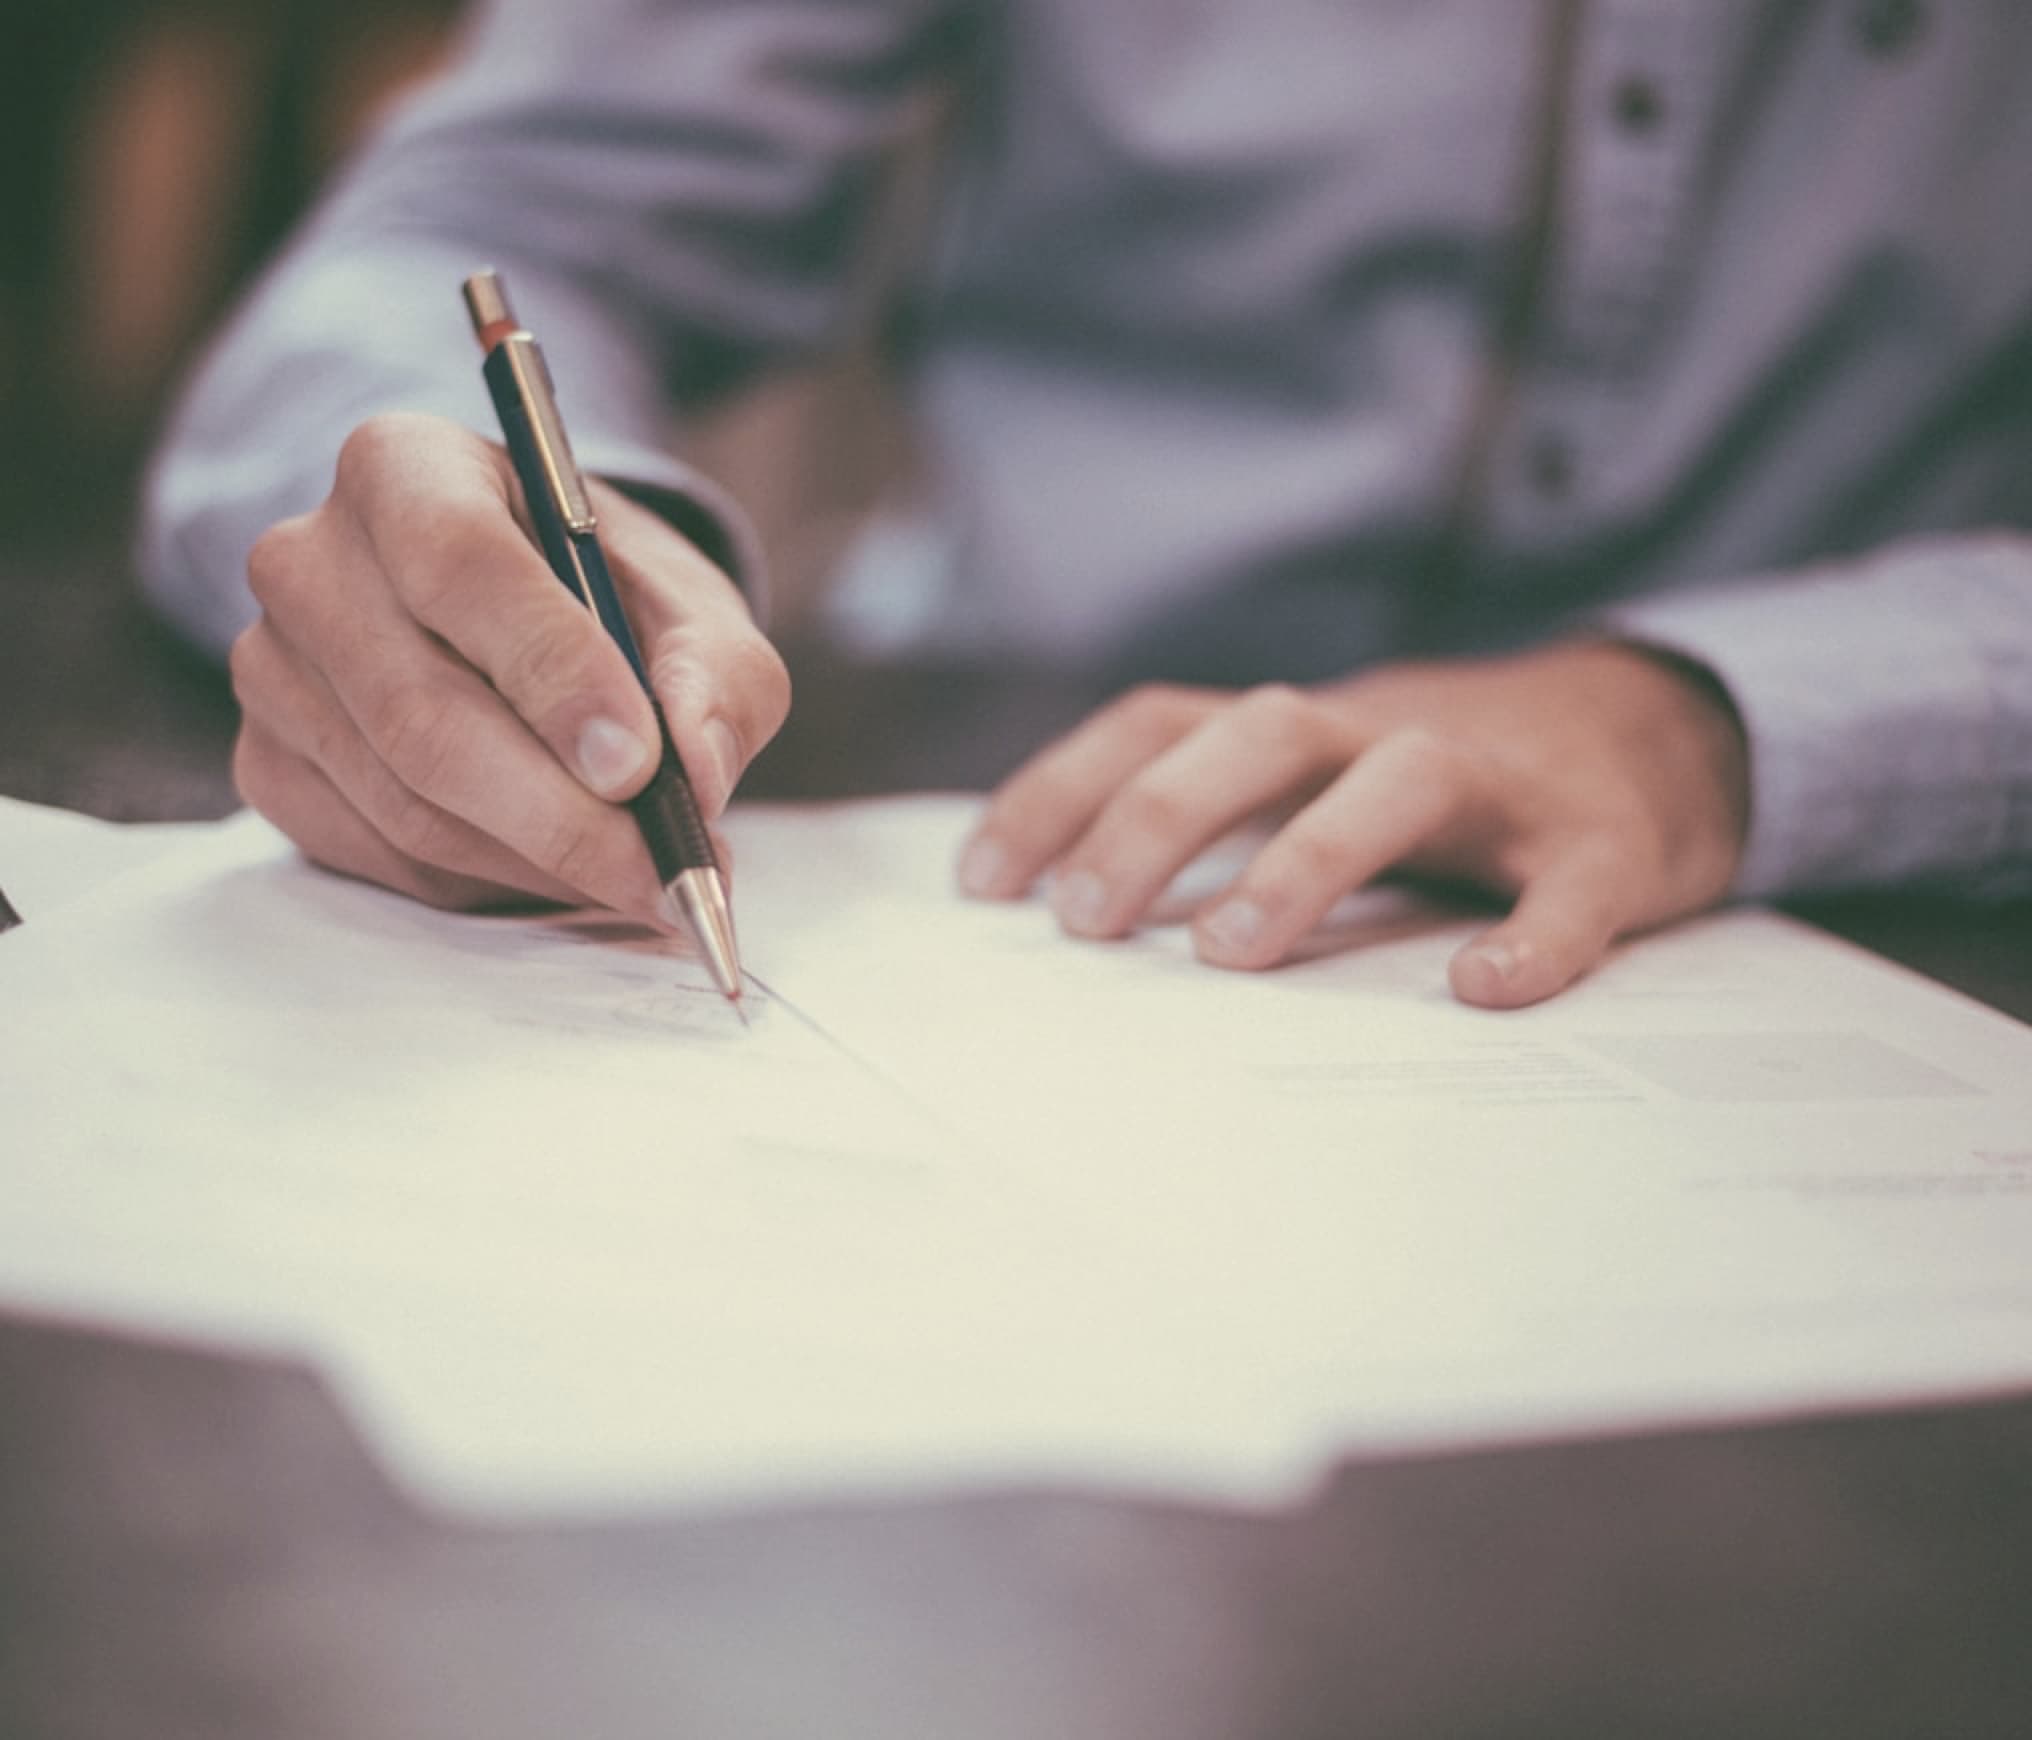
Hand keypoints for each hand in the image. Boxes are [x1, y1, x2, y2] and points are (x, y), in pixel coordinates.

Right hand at [229, 412, 788, 922]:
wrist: (526, 621)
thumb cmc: (608, 600)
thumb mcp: (692, 609)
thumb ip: (716, 676)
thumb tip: (697, 771)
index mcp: (405, 468)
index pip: (460, 565)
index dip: (552, 673)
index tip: (639, 764)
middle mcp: (310, 559)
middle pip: (422, 712)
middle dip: (561, 814)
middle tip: (664, 871)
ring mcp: (273, 669)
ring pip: (408, 803)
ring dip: (540, 861)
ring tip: (640, 876)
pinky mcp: (268, 763)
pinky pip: (382, 855)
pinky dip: (489, 882)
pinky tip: (560, 868)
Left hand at [957, 642, 1749, 1006]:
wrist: (1655, 731)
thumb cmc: (1444, 785)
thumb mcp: (1319, 779)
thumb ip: (1222, 821)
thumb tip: (1071, 913)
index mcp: (1303, 730)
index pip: (1160, 723)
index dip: (1063, 788)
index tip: (981, 883)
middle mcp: (1384, 733)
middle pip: (1258, 733)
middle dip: (1158, 816)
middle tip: (1084, 922)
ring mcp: (1499, 783)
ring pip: (1399, 780)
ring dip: (1307, 855)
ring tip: (1231, 952)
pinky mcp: (1604, 842)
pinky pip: (1571, 884)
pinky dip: (1533, 934)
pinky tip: (1486, 990)